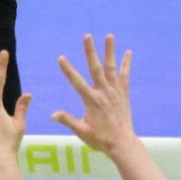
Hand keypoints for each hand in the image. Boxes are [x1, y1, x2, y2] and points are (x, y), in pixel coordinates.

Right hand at [52, 33, 136, 159]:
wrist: (122, 144)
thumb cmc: (100, 138)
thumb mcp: (81, 131)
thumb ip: (67, 120)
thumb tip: (52, 114)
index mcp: (91, 100)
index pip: (77, 81)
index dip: (68, 69)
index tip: (61, 57)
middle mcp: (103, 92)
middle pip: (96, 68)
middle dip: (91, 51)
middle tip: (87, 36)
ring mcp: (115, 91)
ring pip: (111, 68)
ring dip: (110, 51)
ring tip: (109, 36)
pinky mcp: (124, 94)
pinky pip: (125, 76)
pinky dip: (126, 64)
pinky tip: (128, 52)